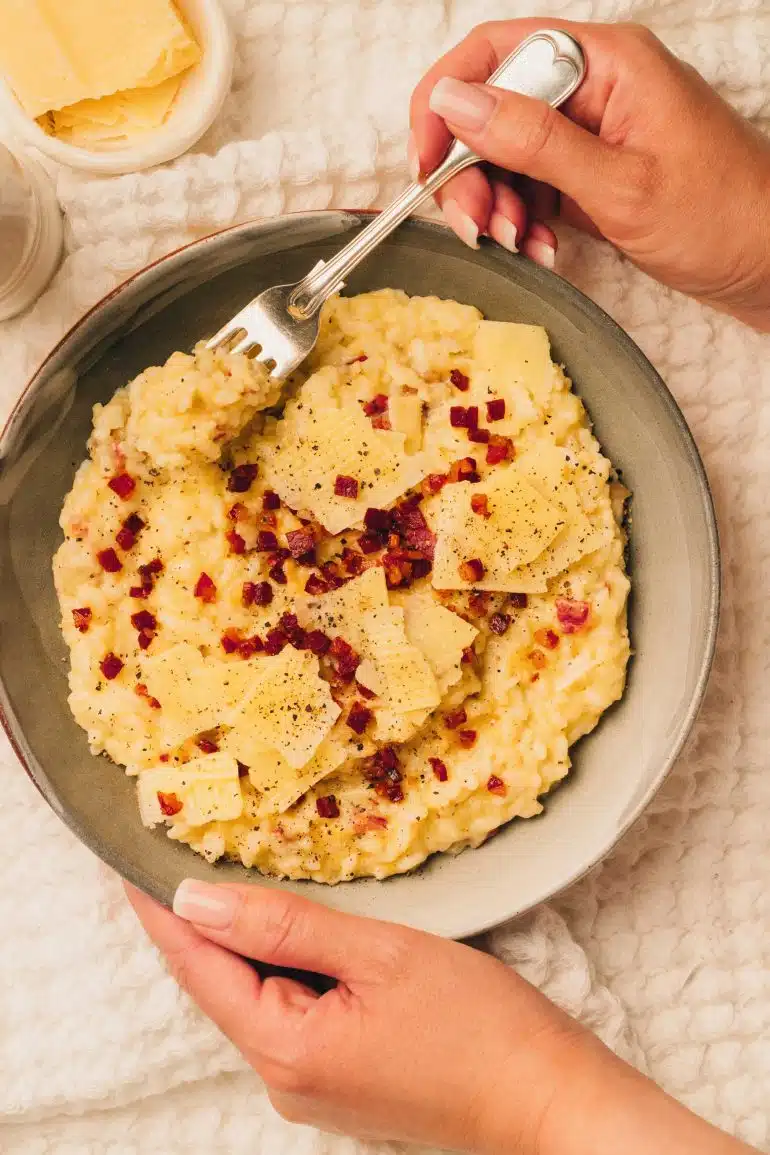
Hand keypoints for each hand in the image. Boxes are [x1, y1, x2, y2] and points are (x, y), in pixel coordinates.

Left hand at [127, 880, 754, 1154]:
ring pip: (257, 999)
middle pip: (224, 985)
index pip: (200, 967)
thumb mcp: (380, 954)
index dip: (161, 912)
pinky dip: (283, 969)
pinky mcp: (340, 1082)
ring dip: (245, 943)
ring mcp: (312, 1088)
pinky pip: (290, 1016)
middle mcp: (285, 1079)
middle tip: (181, 851)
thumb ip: (284, 927)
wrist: (546, 1099)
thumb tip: (194, 902)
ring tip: (232, 880)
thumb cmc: (479, 1026)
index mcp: (286, 1048)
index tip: (129, 861)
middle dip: (201, 922)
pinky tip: (296, 934)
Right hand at [410, 19, 769, 329]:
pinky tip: (540, 250)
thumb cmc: (721, 215)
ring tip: (522, 246)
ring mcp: (588, 131)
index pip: (496, 53)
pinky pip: (530, 186)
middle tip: (478, 226)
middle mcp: (592, 87)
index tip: (427, 162)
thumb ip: (533, 141)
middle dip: (471, 173)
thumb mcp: (618, 184)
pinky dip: (523, 222)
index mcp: (605, 62)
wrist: (768, 261)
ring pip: (504, 155)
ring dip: (497, 206)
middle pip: (491, 109)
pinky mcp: (588, 170)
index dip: (447, 103)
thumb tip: (456, 102)